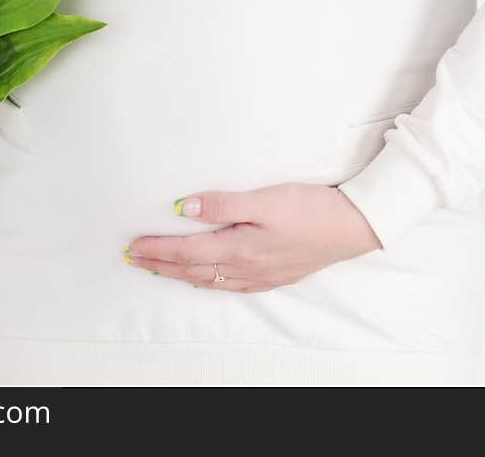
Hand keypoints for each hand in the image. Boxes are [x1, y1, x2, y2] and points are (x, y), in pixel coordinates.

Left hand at [125, 182, 381, 290]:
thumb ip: (224, 205)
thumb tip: (185, 209)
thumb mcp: (265, 199)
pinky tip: (206, 278)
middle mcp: (246, 269)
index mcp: (240, 249)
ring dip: (180, 274)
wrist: (353, 227)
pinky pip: (230, 284)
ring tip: (159, 268)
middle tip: (133, 260)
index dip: (157, 250)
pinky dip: (208, 281)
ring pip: (209, 280)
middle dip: (161, 264)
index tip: (132, 246)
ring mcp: (261, 275)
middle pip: (193, 270)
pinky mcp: (274, 274)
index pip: (187, 252)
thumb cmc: (310, 208)